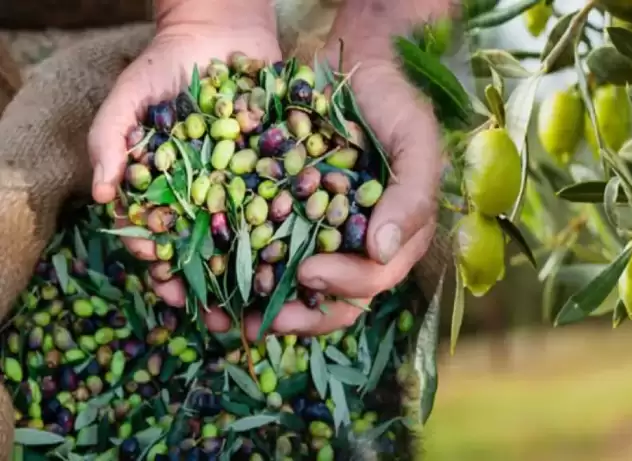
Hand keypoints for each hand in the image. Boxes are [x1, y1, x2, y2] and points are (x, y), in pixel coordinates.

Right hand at [88, 2, 281, 306]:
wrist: (219, 30)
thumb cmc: (165, 65)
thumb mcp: (129, 97)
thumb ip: (110, 140)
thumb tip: (105, 194)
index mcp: (170, 192)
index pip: (164, 242)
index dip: (166, 272)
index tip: (174, 295)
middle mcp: (210, 197)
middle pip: (213, 252)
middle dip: (218, 289)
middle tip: (228, 323)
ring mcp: (248, 186)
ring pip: (254, 238)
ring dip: (259, 275)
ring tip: (269, 308)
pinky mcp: (281, 169)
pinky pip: (289, 204)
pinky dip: (295, 232)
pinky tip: (305, 260)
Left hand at [203, 51, 441, 339]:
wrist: (352, 62)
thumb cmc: (391, 102)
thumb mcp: (415, 141)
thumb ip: (411, 196)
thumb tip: (382, 251)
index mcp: (395, 238)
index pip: (372, 279)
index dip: (342, 285)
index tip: (308, 272)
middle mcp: (357, 245)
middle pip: (330, 299)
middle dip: (294, 317)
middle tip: (254, 324)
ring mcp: (321, 232)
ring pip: (293, 287)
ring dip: (259, 308)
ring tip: (219, 319)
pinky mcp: (287, 215)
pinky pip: (264, 250)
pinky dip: (240, 268)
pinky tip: (209, 278)